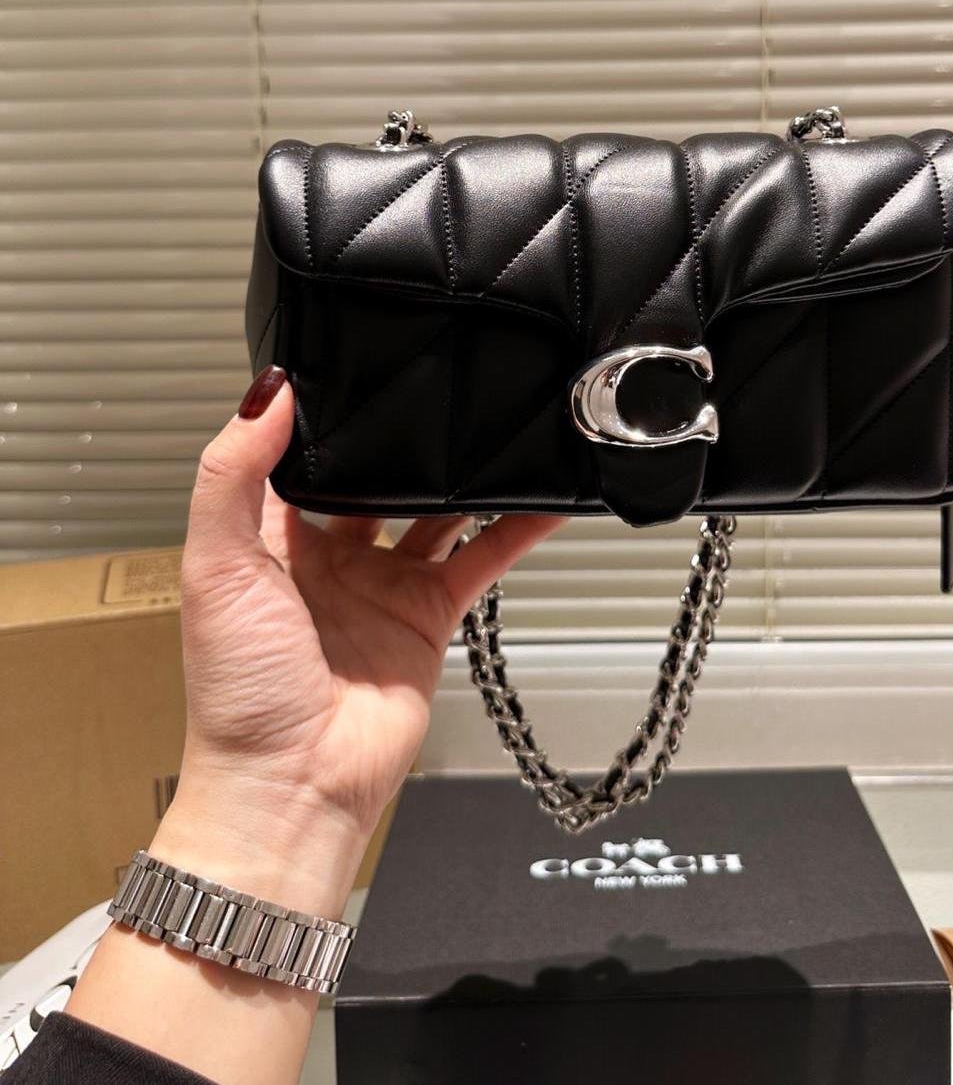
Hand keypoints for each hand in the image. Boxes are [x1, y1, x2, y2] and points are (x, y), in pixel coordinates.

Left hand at [152, 365, 562, 915]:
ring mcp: (382, 587)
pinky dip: (512, 530)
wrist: (292, 784)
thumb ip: (231, 476)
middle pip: (373, 480)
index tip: (350, 365)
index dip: (320, 417)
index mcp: (267, 541)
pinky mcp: (429, 617)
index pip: (297, 459)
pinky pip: (478, 560)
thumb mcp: (215, 567)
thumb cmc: (238, 693)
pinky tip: (540, 499)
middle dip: (400, 442)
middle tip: (435, 388)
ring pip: (433, 514)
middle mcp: (327, 559)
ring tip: (493, 426)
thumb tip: (266, 394)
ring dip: (460, 478)